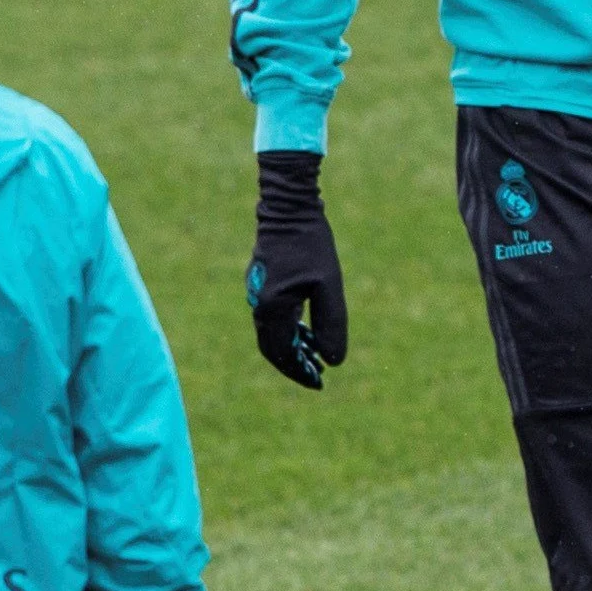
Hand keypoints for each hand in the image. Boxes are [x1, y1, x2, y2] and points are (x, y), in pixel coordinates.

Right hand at [248, 151, 345, 389]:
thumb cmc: (312, 245)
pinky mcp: (264, 283)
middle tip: (319, 375)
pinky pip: (274, 316)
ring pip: (274, 332)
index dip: (299, 372)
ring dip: (295, 346)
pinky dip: (290, 328)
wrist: (289, 207)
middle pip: (274, 347)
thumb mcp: (329, 287)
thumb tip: (333, 361)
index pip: (281, 354)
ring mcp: (259, 293)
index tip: (319, 383)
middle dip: (296, 363)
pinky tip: (308, 330)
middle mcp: (260, 304)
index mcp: (272, 309)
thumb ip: (330, 325)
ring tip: (317, 355)